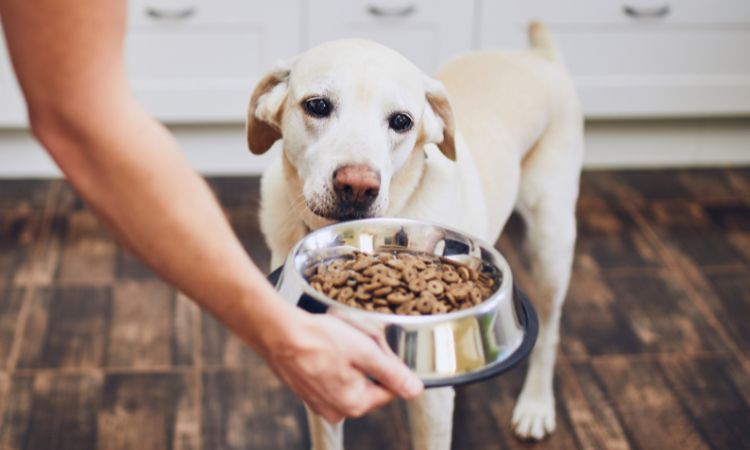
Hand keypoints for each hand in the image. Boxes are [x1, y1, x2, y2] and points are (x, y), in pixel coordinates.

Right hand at [261, 310, 423, 422]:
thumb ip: (392, 373)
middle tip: (353, 337)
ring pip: (351, 375)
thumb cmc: (319, 339)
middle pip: (370, 381)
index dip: (387, 362)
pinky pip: (332, 374)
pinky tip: (324, 344)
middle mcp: (337, 409)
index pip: (390, 387)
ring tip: (336, 338)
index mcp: (355, 404)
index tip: (373, 345)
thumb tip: (415, 390)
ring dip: (350, 356)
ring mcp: (320, 401)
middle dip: (367, 357)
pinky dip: (332, 358)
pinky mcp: (308, 390)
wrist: (277, 332)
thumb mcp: (365, 351)